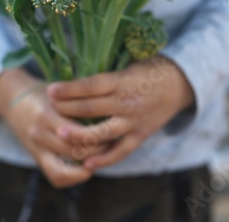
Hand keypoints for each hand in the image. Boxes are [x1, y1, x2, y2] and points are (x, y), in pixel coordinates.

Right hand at [0, 68, 105, 187]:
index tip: (113, 128)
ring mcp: (36, 147)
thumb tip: (109, 112)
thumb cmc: (45, 93)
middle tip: (113, 142)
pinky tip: (87, 169)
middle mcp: (40, 132)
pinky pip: (55, 176)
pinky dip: (73, 177)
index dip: (99, 134)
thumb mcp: (61, 92)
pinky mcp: (36, 157)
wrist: (13, 99)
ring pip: (66, 168)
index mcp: (48, 112)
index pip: (78, 131)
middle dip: (97, 150)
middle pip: (75, 151)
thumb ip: (79, 101)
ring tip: (102, 155)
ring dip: (87, 165)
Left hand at [47, 56, 194, 169]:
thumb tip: (75, 71)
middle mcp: (127, 102)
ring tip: (60, 133)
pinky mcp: (140, 136)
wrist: (181, 84)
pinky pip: (121, 151)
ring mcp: (134, 121)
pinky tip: (87, 164)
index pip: (91, 85)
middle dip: (67, 108)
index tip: (50, 89)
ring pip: (103, 132)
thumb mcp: (129, 63)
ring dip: (80, 135)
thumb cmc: (149, 69)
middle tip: (47, 108)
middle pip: (91, 108)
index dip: (69, 89)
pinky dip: (104, 159)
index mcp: (123, 81)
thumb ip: (106, 73)